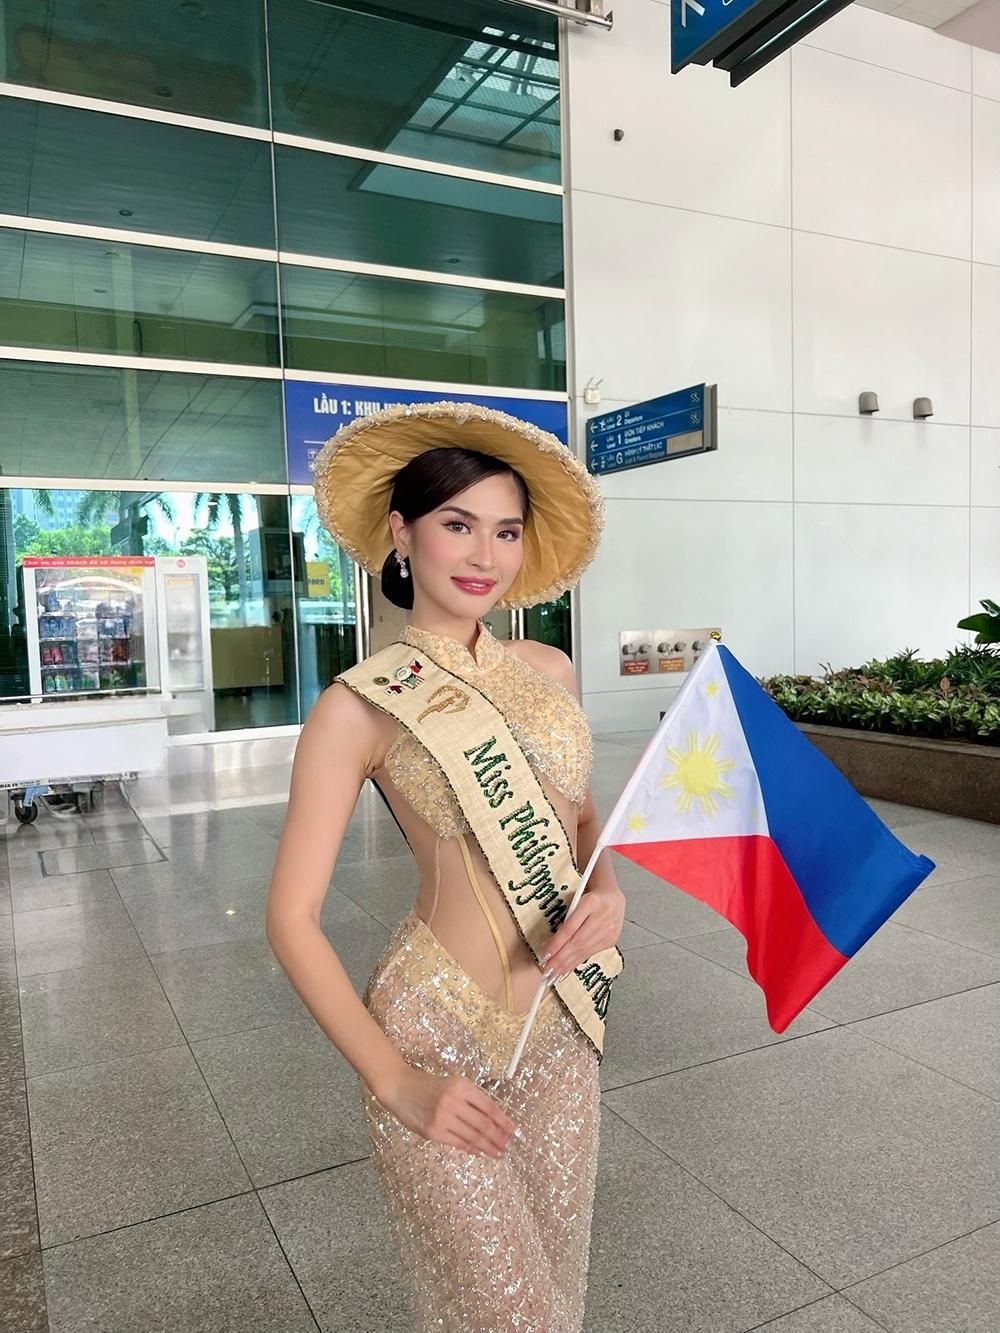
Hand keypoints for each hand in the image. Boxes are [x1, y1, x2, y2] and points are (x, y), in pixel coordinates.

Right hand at [379, 1064, 515, 1156]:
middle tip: (509, 1146)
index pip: (489, 1107)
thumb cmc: (429, 1085)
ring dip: (488, 1147)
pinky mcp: (433, 1132)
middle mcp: (453, 1101)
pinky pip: (458, 1143)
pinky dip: (472, 1149)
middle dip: (500, 1138)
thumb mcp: (453, 1083)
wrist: (400, 1088)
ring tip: (499, 1153)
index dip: (505, 1122)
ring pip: (473, 1136)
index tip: (515, 1131)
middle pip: (484, 1124)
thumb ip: (471, 1099)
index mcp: (462, 1086)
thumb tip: (494, 1119)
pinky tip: (480, 1152)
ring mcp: (442, 1118)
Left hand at [542, 882, 624, 981]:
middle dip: (561, 957)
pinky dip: (577, 961)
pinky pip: (591, 953)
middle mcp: (603, 916)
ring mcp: (609, 929)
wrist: (612, 896)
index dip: (558, 942)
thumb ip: (566, 918)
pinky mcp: (612, 939)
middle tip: (548, 968)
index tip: (546, 953)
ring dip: (568, 963)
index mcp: (591, 902)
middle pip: (578, 941)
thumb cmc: (590, 897)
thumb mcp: (575, 900)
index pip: (571, 927)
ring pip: (585, 949)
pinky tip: (568, 967)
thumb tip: (551, 944)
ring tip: (555, 972)